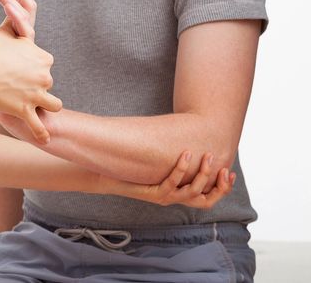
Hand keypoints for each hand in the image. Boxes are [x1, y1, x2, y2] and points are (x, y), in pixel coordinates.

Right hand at [0, 0, 57, 143]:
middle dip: (36, 86)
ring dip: (45, 106)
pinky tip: (45, 138)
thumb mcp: (4, 33)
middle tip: (16, 87)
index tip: (20, 71)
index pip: (45, 64)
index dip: (33, 68)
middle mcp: (45, 76)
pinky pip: (39, 126)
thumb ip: (14, 24)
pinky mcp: (27, 111)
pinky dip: (42, 133)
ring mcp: (37, 95)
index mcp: (43, 57)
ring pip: (53, 105)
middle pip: (48, 84)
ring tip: (36, 108)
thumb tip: (13, 5)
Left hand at [100, 152, 235, 208]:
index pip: (209, 198)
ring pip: (191, 193)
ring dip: (202, 174)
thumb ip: (178, 156)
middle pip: (206, 201)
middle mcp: (174, 199)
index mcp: (179, 194)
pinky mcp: (152, 194)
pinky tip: (186, 154)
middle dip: (219, 186)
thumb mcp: (161, 162)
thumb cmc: (135, 168)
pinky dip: (181, 169)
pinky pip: (171, 184)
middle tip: (224, 167)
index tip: (230, 172)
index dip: (223, 188)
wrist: (110, 176)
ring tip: (207, 156)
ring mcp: (164, 198)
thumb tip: (194, 138)